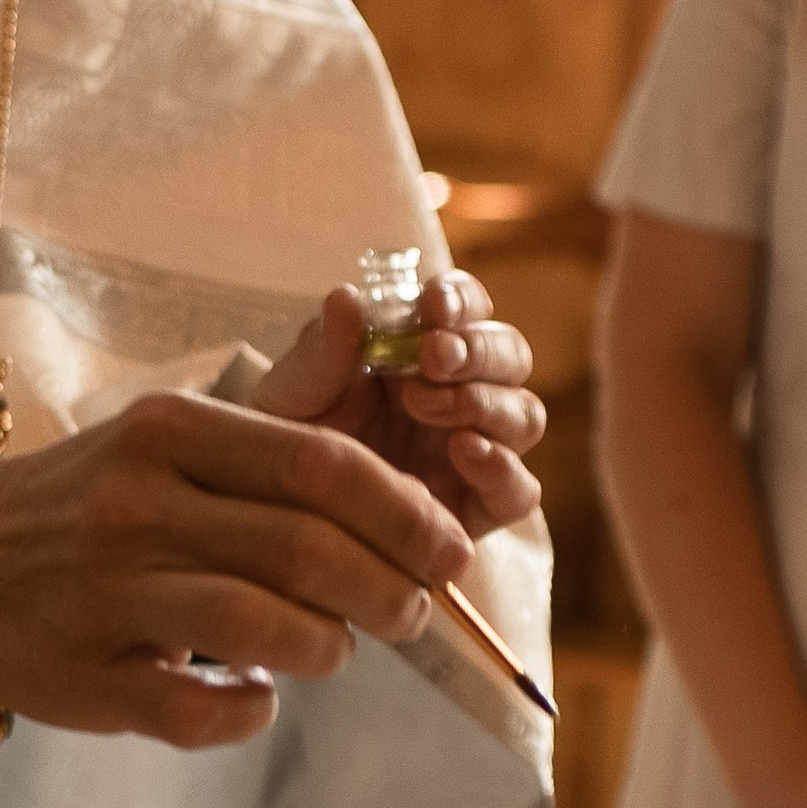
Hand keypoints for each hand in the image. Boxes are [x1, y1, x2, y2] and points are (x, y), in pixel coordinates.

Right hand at [0, 388, 470, 750]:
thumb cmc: (89, 503)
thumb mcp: (166, 445)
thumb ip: (273, 464)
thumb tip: (407, 524)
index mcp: (170, 433)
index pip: (322, 468)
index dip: (407, 515)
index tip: (450, 551)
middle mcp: (138, 506)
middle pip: (308, 551)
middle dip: (390, 591)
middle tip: (412, 612)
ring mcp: (108, 595)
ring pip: (264, 629)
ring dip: (328, 649)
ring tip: (336, 650)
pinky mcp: (85, 679)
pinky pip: (200, 711)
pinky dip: (250, 713)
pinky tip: (256, 700)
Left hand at [260, 272, 544, 533]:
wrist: (281, 509)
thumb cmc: (292, 433)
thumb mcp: (294, 388)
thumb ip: (323, 348)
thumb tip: (348, 298)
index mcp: (425, 349)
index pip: (469, 308)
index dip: (461, 299)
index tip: (432, 303)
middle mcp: (462, 394)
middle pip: (511, 355)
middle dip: (478, 349)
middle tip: (432, 356)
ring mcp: (476, 451)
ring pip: (525, 416)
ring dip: (486, 401)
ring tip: (426, 404)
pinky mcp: (478, 509)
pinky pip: (519, 491)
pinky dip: (503, 468)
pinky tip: (463, 451)